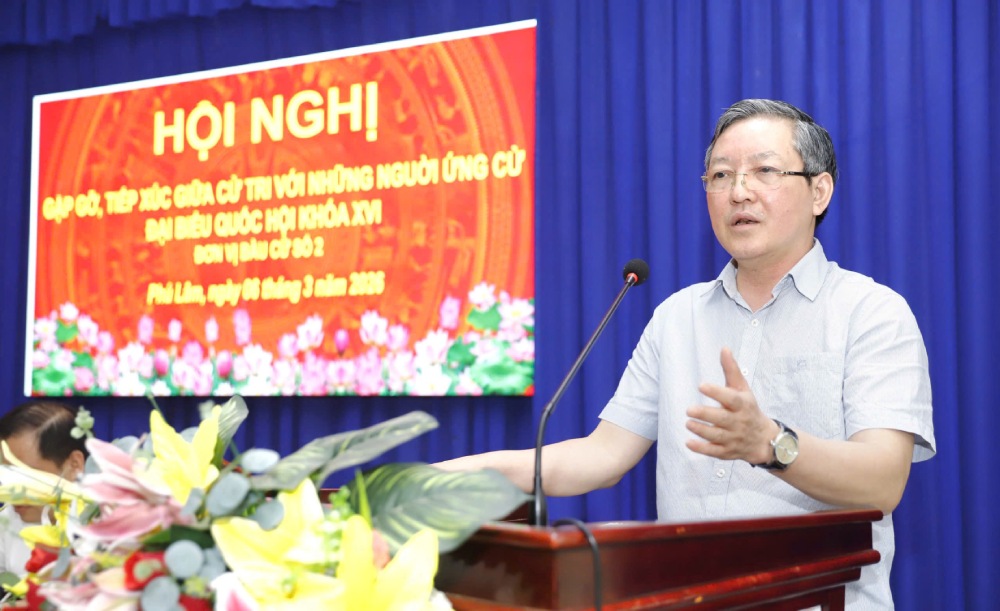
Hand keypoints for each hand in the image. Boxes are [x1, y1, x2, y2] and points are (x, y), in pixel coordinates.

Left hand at [685, 347, 776, 463]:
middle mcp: (739, 422)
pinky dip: (702, 449)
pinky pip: (714, 452)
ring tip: (688, 423)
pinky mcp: (727, 451)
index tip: (701, 385)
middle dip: (706, 414)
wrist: (764, 440)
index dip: (716, 392)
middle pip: (722, 419)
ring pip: (717, 435)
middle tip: (689, 410)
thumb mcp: (743, 389)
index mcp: (742, 405)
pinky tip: (688, 442)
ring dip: (702, 430)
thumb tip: (724, 348)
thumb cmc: (748, 409)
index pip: (730, 399)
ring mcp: (733, 438)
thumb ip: (732, 370)